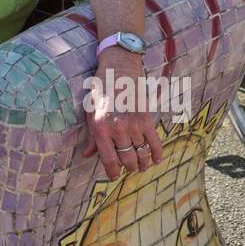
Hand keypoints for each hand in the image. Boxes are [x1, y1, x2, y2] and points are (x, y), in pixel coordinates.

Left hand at [80, 49, 163, 178]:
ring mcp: (134, 125)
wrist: (118, 69)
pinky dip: (157, 154)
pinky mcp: (147, 119)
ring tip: (140, 165)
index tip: (113, 176)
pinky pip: (155, 143)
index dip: (112, 173)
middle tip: (127, 168)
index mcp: (100, 128)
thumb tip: (87, 156)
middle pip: (128, 160)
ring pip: (142, 154)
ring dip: (142, 163)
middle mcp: (118, 129)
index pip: (109, 160)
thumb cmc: (100, 90)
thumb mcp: (90, 112)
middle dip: (128, 168)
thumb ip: (91, 136)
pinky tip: (155, 160)